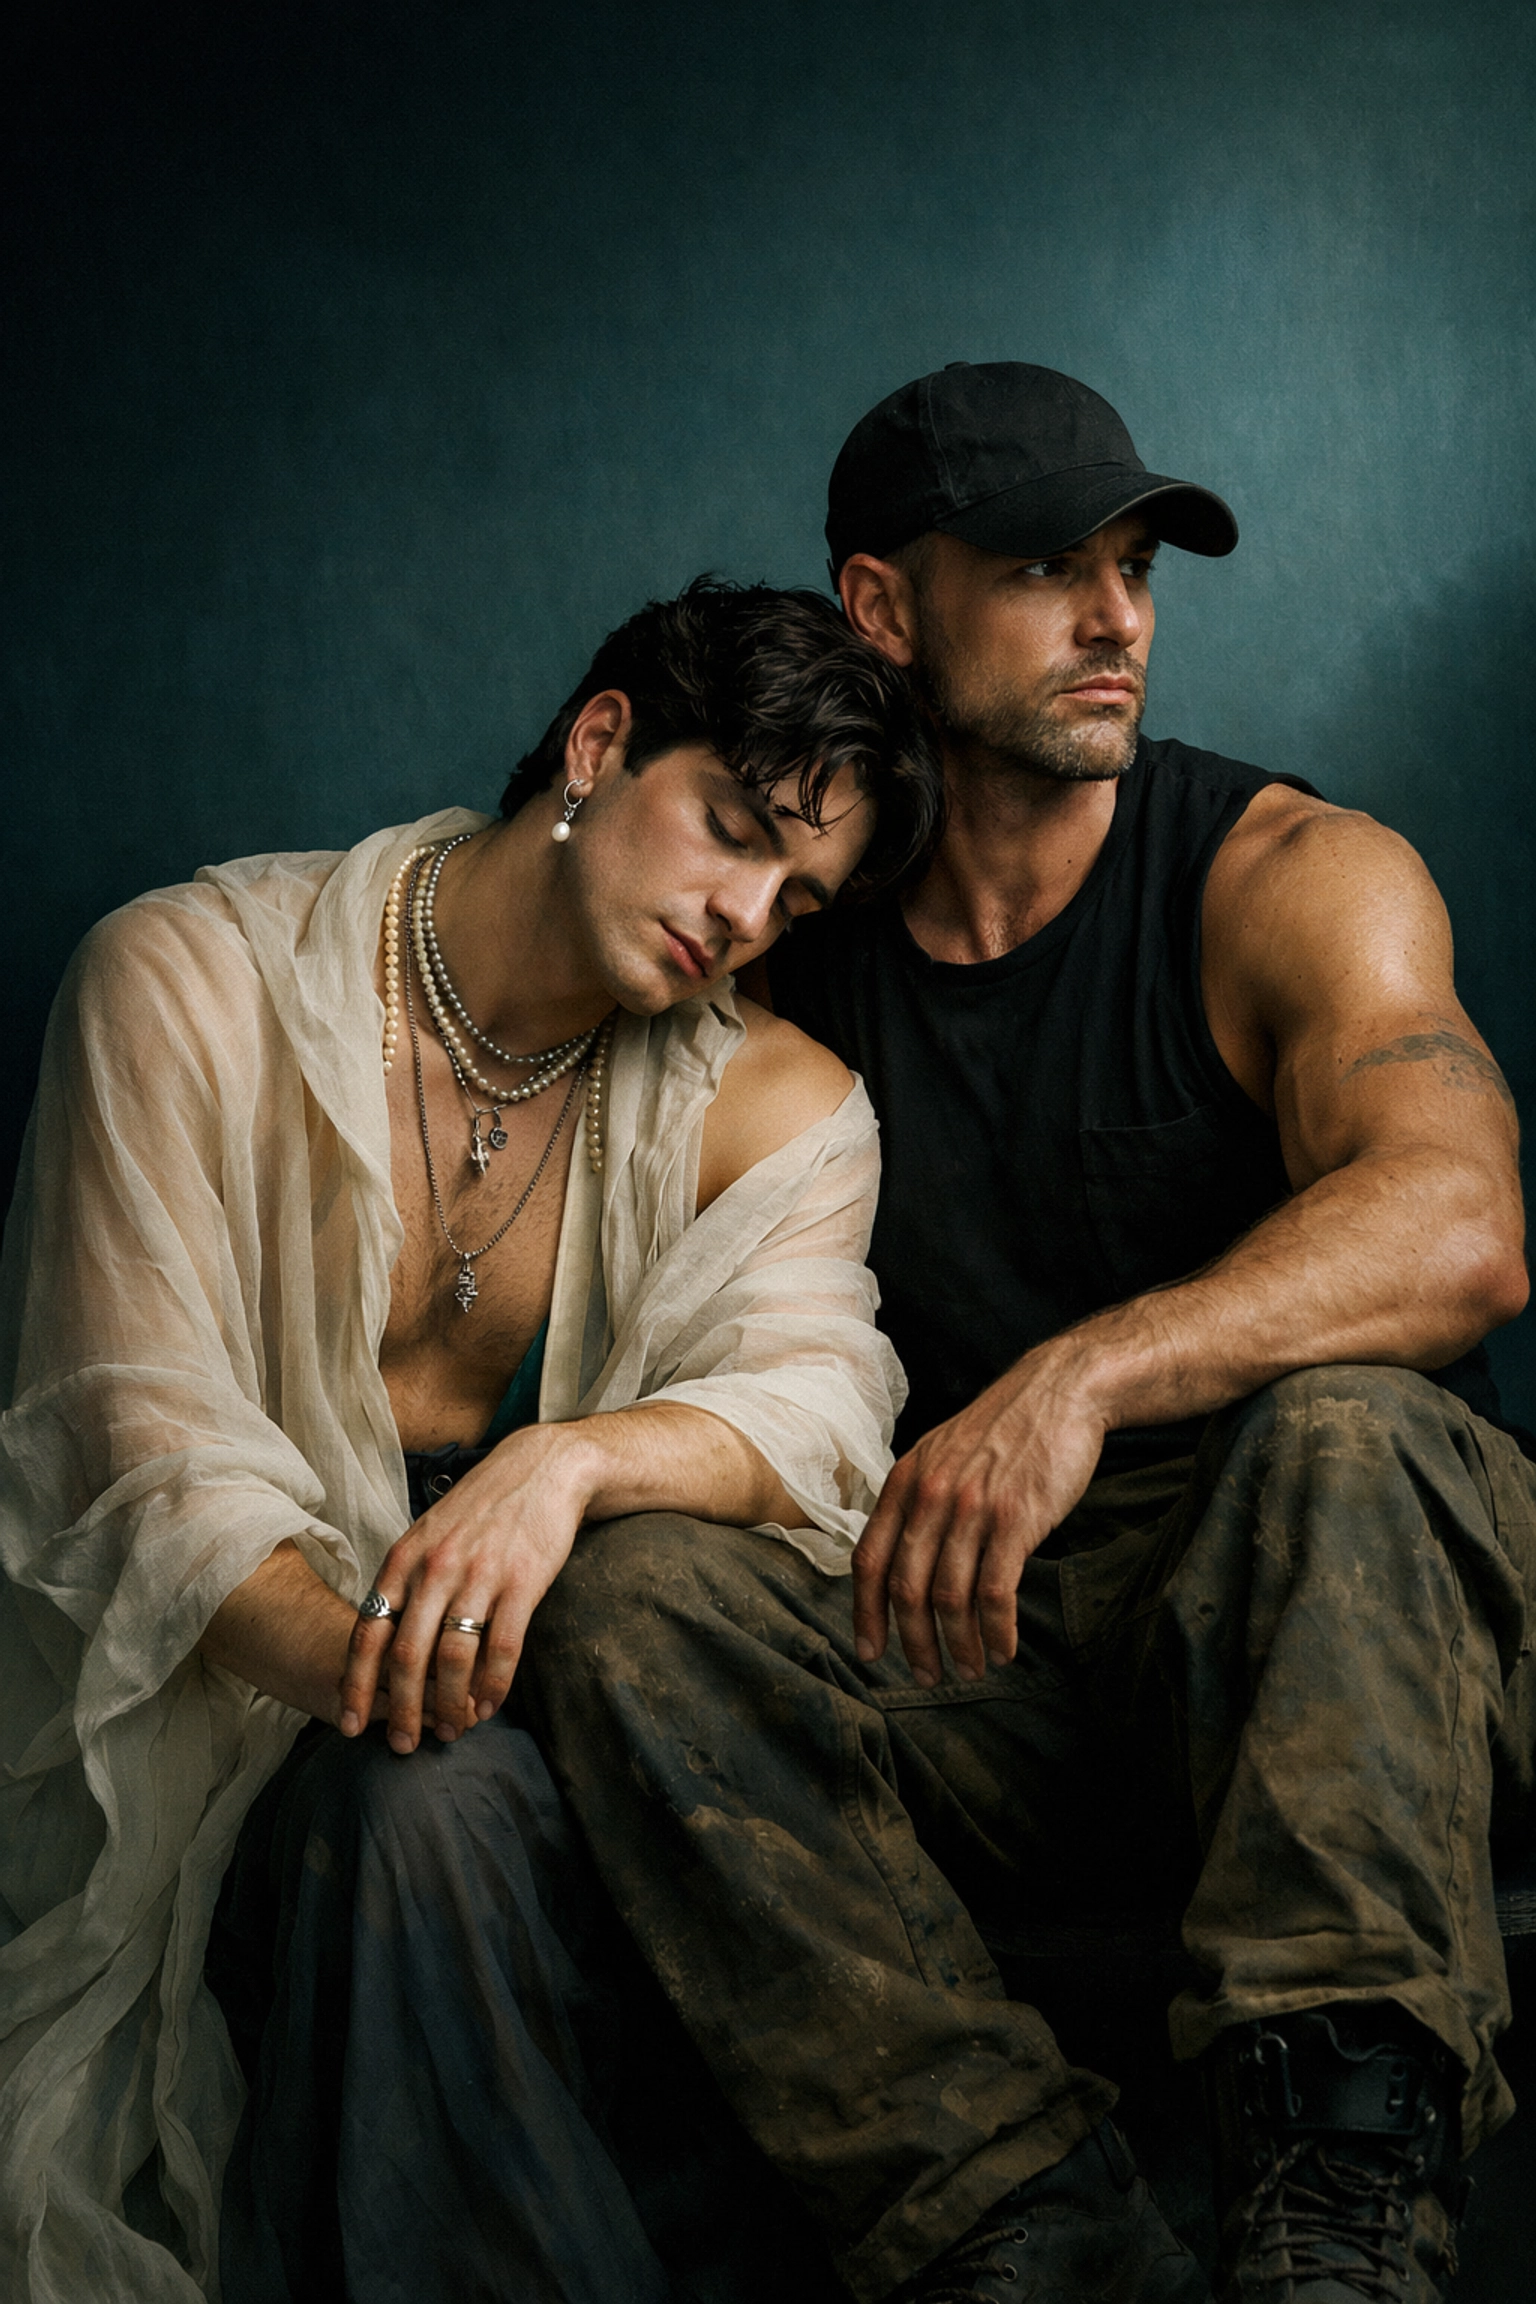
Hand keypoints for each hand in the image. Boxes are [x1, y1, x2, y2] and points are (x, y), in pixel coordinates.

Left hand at [339, 1423, 596, 1754]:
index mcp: (405, 1558)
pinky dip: (494, 1684)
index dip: (356, 1684)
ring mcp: (480, 1574)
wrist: (543, 1467)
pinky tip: (490, 1705)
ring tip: (453, 1730)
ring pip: (453, 1657)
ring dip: (450, 1704)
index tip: (350, 1724)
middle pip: (407, 1655)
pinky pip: (503, 1646)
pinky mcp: (523, 1581)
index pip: (369, 1631)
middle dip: (400, 1709)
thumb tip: (384, 1637)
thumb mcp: (429, 1533)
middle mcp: (435, 1567)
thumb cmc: (483, 1507)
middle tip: (402, 1745)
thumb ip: (406, 1580)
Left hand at [853, 1342, 1108, 1685]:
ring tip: (970, 1669)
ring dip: (958, 1645)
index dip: (865, 1614)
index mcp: (905, 1482)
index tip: (871, 1652)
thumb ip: (917, 1500)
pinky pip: (995, 1592)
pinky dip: (996, 1631)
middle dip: (913, 1643)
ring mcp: (973, 1508)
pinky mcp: (1016, 1519)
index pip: (868, 1560)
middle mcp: (930, 1496)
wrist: (1059, 1391)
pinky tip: (1003, 1648)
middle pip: (906, 1588)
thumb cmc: (1003, 1430)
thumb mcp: (941, 1453)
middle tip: (926, 1676)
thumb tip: (900, 1558)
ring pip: (950, 1597)